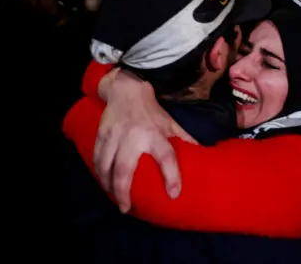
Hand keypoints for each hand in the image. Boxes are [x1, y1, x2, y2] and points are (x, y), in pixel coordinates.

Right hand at [94, 69, 196, 212]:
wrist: (127, 91)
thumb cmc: (153, 112)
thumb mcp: (172, 124)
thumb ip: (184, 141)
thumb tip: (203, 156)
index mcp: (156, 135)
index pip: (166, 157)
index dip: (171, 176)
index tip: (173, 194)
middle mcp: (134, 137)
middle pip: (125, 169)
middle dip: (124, 192)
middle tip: (127, 209)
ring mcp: (115, 136)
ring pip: (106, 167)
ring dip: (109, 187)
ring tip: (115, 200)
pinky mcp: (101, 135)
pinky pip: (97, 159)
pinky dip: (99, 174)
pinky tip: (104, 184)